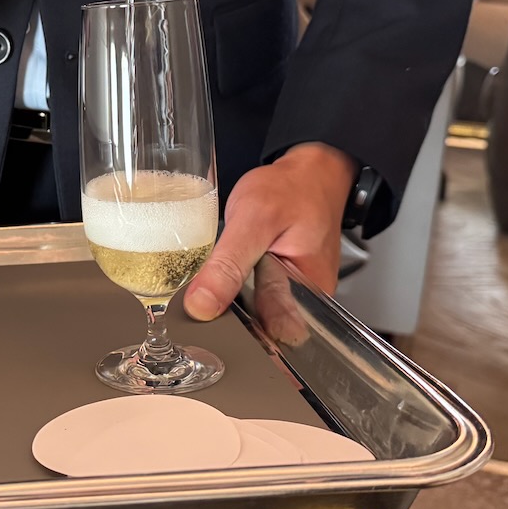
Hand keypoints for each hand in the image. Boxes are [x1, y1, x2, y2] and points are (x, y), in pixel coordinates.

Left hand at [183, 142, 357, 320]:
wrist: (307, 173)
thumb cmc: (292, 190)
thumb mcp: (254, 220)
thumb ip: (228, 266)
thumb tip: (201, 306)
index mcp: (309, 295)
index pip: (267, 335)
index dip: (231, 335)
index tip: (200, 326)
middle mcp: (305, 303)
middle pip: (257, 329)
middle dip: (224, 322)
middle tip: (198, 306)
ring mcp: (291, 295)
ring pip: (250, 314)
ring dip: (225, 307)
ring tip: (208, 291)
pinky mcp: (277, 285)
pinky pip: (249, 298)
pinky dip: (230, 290)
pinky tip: (219, 281)